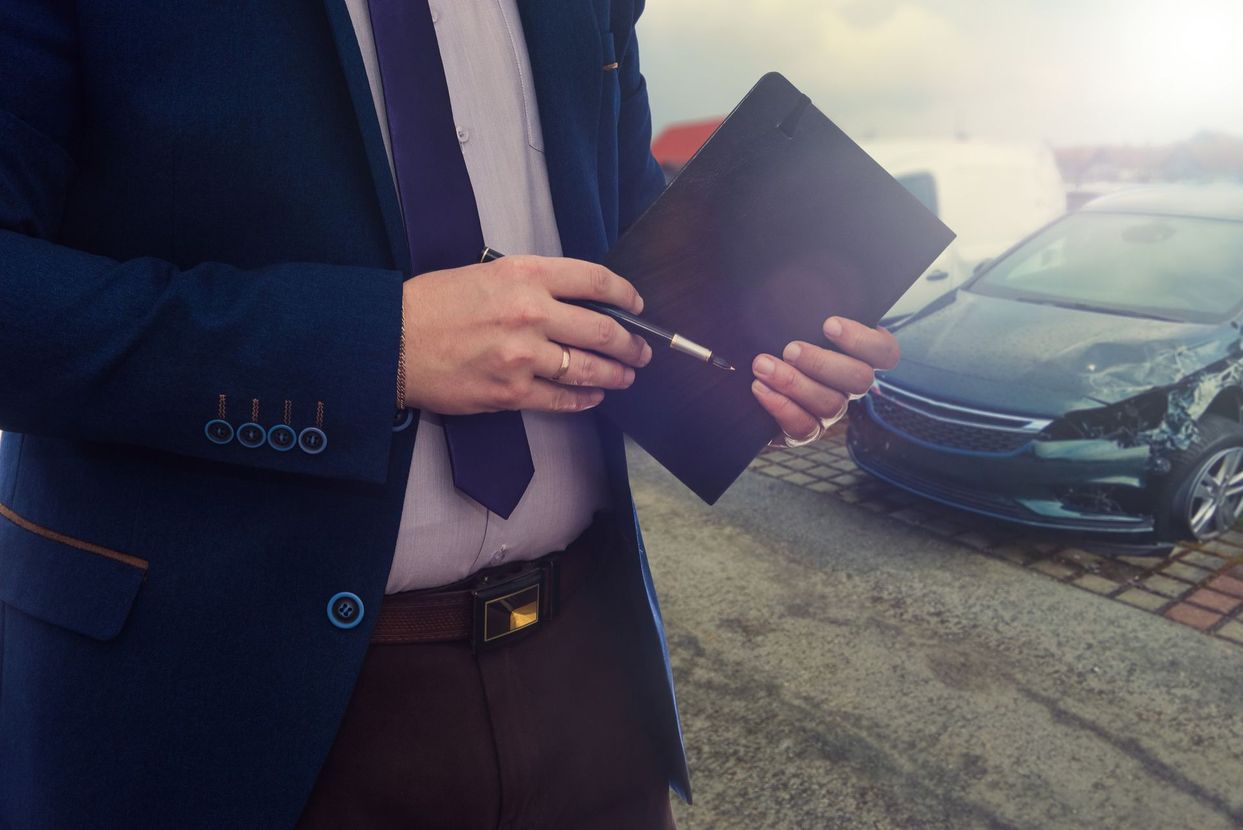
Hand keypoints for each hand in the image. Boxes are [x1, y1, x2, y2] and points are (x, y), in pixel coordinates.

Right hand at [401, 256, 651, 414]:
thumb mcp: (485, 274)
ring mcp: (523, 356)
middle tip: (641, 351)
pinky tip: (593, 396)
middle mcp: (531, 313)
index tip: (635, 305)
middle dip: (631, 344)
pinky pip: (561, 399)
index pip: (594, 280)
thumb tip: (573, 302)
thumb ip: (530, 285)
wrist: (392, 342)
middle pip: (602, 329)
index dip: (625, 294)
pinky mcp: (511, 392)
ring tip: (626, 377)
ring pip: (588, 367)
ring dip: (615, 374)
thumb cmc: (432, 304)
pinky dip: (584, 399)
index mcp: (525, 275)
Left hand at [751, 316, 898, 441]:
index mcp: (857, 353)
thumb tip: (794, 283)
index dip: (863, 340)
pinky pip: (805, 427)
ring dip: (794, 383)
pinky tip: (759, 388)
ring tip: (763, 365)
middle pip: (860, 380)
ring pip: (831, 404)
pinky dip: (781, 407)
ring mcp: (830, 410)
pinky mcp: (806, 430)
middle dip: (822, 362)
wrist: (745, 377)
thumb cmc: (774, 336)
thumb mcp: (790, 317)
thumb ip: (803, 304)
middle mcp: (850, 384)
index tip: (829, 324)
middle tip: (790, 348)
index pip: (885, 351)